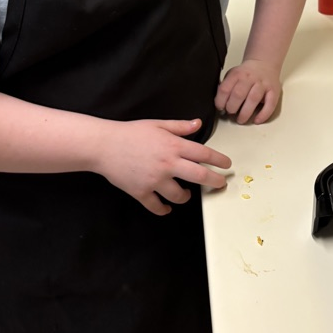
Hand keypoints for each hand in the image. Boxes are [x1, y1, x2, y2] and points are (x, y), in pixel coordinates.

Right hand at [94, 118, 231, 215]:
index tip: (227, 165)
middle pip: (200, 176)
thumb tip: (198, 124)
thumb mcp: (157, 124)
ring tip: (186, 194)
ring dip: (186, 196)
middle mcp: (168, 164)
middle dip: (215, 181)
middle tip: (221, 184)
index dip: (219, 160)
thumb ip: (180, 126)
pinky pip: (157, 206)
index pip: (204, 154)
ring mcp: (155, 180)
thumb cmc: (131, 132)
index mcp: (173, 145)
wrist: (104, 146)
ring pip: (179, 195)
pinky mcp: (141, 192)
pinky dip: (164, 209)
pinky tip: (167, 207)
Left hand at [215, 59, 281, 124]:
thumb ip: (226, 86)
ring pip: (253, 99)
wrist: (264, 64)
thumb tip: (219, 102)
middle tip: (230, 113)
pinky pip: (270, 104)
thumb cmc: (246, 74)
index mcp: (237, 74)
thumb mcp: (233, 74)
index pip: (225, 88)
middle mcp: (250, 78)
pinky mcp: (274, 91)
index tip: (220, 108)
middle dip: (232, 107)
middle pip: (238, 94)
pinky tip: (257, 120)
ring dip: (245, 113)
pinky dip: (263, 114)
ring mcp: (263, 84)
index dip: (220, 101)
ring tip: (241, 120)